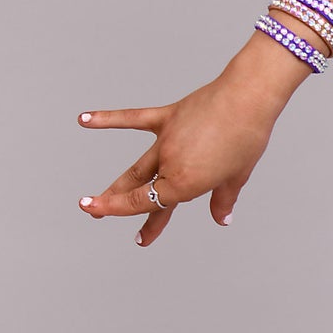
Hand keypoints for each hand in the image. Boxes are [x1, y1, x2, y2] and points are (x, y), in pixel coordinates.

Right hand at [78, 73, 278, 246]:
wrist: (248, 97)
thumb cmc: (247, 137)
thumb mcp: (237, 176)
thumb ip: (223, 199)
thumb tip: (222, 218)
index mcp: (187, 182)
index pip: (152, 204)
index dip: (143, 222)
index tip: (134, 235)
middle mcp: (170, 163)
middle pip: (138, 189)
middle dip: (117, 206)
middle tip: (97, 216)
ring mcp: (166, 139)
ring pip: (136, 166)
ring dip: (116, 184)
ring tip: (95, 199)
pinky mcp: (167, 117)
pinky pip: (132, 119)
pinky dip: (107, 119)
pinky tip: (84, 120)